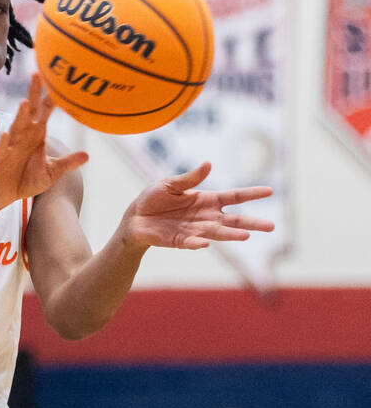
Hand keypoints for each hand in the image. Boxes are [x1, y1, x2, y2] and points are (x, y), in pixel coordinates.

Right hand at [0, 74, 88, 209]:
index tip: (58, 80)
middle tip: (37, 74)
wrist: (6, 194)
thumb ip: (67, 163)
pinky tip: (6, 134)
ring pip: (17, 127)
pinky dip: (4, 142)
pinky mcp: (0, 159)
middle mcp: (24, 136)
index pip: (45, 112)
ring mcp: (11, 146)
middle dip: (33, 94)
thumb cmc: (28, 180)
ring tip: (25, 103)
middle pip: (30, 111)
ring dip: (20, 116)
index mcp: (37, 135)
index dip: (51, 97)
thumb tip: (87, 156)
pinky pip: (2, 149)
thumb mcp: (51, 172)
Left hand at [123, 162, 273, 249]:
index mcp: (207, 200)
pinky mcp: (181, 241)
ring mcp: (195, 230)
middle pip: (234, 220)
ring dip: (231, 235)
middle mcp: (206, 217)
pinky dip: (198, 243)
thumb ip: (189, 178)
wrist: (135, 218)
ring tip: (247, 236)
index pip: (234, 196)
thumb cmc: (154, 198)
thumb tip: (208, 163)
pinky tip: (206, 243)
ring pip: (218, 233)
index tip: (270, 191)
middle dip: (252, 223)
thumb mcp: (170, 184)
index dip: (251, 194)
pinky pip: (192, 243)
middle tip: (272, 226)